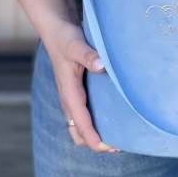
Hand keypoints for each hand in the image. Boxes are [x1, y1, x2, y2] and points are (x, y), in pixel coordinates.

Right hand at [42, 19, 119, 153]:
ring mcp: (72, 96)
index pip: (81, 124)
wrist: (56, 29)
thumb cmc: (66, 37)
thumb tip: (101, 65)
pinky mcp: (77, 91)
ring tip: (120, 136)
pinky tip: (113, 116)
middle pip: (79, 132)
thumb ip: (88, 55)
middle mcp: (69, 99)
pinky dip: (96, 122)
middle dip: (97, 142)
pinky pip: (84, 114)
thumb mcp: (76, 45)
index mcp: (68, 92)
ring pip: (81, 125)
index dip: (94, 138)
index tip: (110, 147)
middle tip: (120, 144)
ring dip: (96, 134)